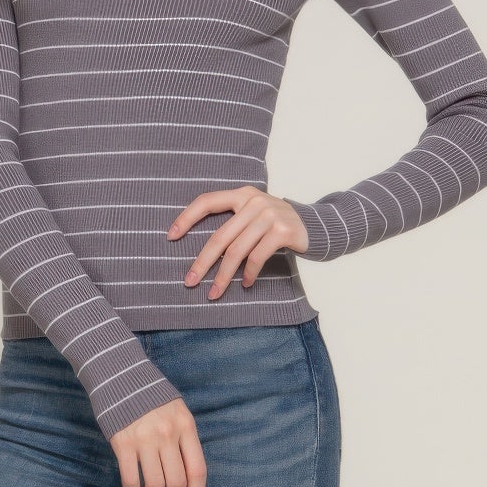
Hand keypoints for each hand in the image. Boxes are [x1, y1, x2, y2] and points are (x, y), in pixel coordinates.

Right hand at [110, 396, 206, 486]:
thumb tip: (188, 474)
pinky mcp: (123, 443)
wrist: (122, 378)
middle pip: (177, 481)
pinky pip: (131, 477)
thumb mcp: (178, 412)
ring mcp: (145, 439)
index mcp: (186, 427)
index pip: (197, 469)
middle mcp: (168, 435)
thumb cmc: (152, 398)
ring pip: (155, 483)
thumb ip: (184, 438)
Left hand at [167, 187, 309, 296]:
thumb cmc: (276, 225)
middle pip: (220, 236)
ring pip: (237, 250)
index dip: (187, 218)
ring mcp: (270, 214)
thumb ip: (233, 223)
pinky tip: (245, 284)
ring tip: (215, 292)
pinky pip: (258, 256)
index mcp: (242, 194)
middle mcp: (254, 201)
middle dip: (202, 262)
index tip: (170, 236)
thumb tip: (203, 253)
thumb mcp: (254, 215)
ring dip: (224, 275)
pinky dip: (249, 273)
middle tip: (190, 282)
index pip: (207, 201)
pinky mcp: (283, 230)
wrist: (315, 226)